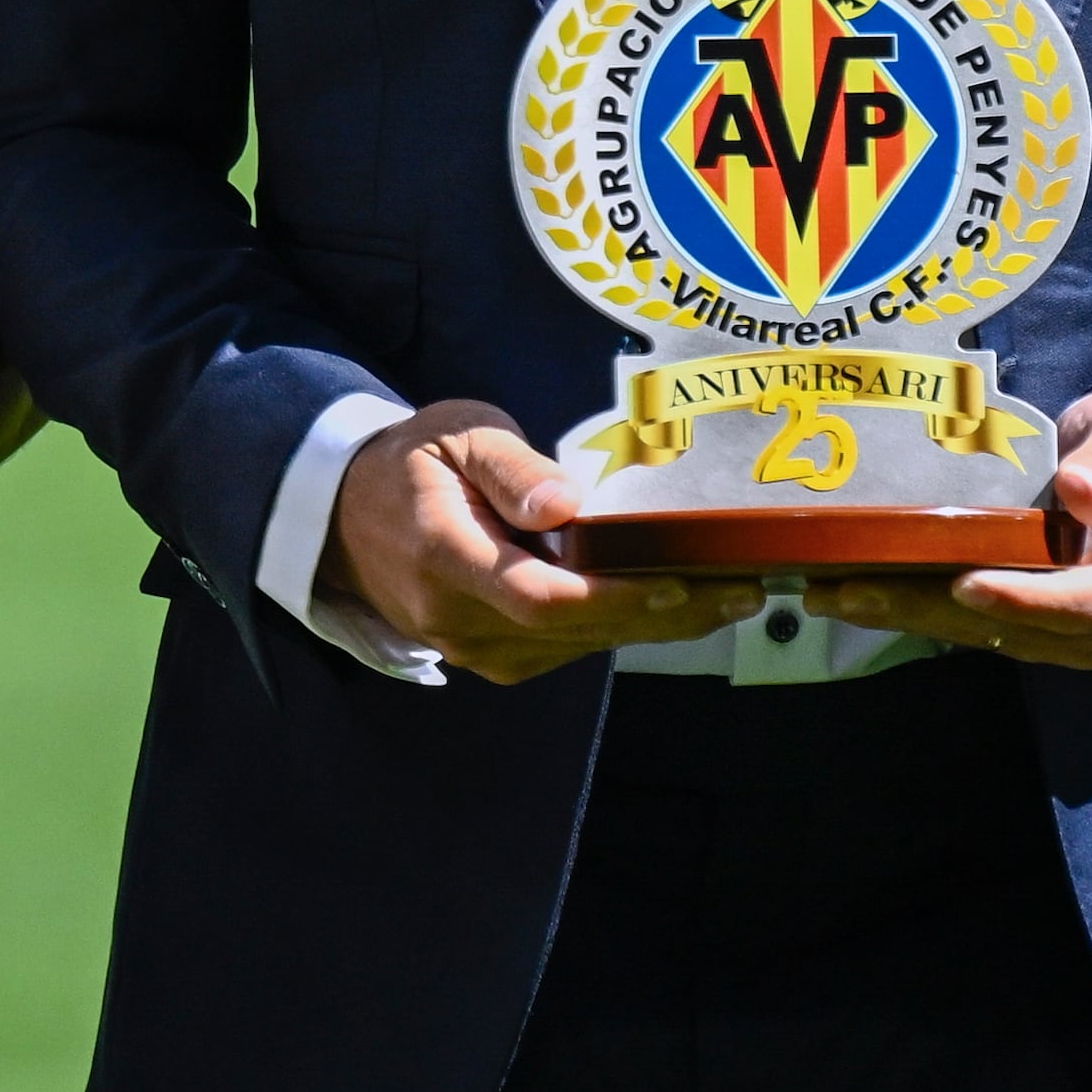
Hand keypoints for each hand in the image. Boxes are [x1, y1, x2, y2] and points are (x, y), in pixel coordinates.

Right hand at [322, 398, 752, 683]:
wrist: (347, 516)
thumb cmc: (411, 462)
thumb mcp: (457, 434)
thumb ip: (511, 468)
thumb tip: (565, 505)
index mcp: (445, 557)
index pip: (541, 596)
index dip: (615, 598)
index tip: (681, 581)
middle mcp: (458, 619)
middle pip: (575, 630)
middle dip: (666, 614)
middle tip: (745, 589)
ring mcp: (472, 648)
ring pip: (578, 646)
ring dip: (656, 626)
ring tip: (730, 597)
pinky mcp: (491, 656)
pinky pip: (565, 649)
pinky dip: (620, 628)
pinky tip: (674, 605)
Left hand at [805, 388, 1091, 668]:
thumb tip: (1083, 494)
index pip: (1084, 603)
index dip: (1024, 601)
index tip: (964, 584)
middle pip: (1018, 629)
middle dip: (933, 610)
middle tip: (855, 592)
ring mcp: (1068, 632)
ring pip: (986, 634)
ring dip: (911, 615)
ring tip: (835, 594)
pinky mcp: (1031, 625)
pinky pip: (973, 626)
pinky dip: (918, 609)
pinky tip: (859, 594)